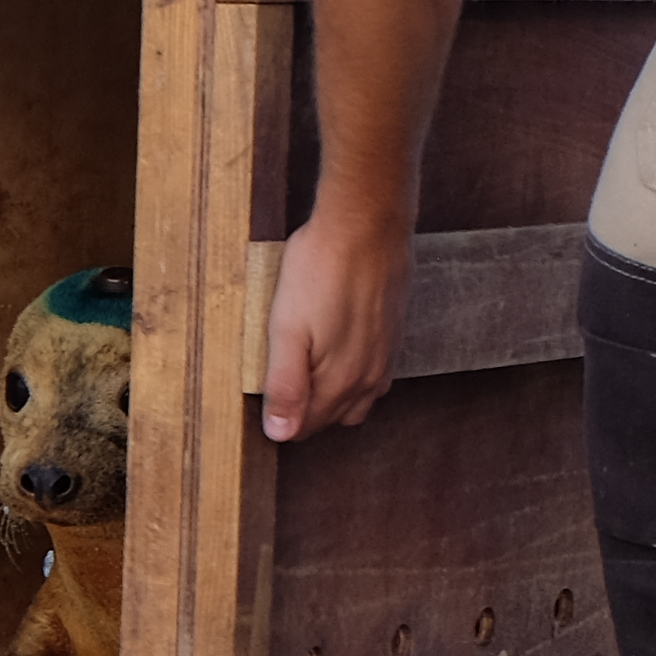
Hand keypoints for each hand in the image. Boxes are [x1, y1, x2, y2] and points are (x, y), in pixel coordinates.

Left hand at [262, 196, 407, 441]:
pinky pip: (374, 373)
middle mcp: (370, 378)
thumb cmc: (322, 269)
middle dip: (306, 409)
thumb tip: (279, 434)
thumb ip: (285, 384)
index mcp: (341, 382)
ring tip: (307, 365)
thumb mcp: (286, 328)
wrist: (368, 222)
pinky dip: (354, 374)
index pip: (306, 426)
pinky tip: (338, 347)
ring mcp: (386, 356)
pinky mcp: (393, 333)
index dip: (280, 417)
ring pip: (358, 398)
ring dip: (332, 394)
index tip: (262, 393)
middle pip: (333, 416)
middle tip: (279, 377)